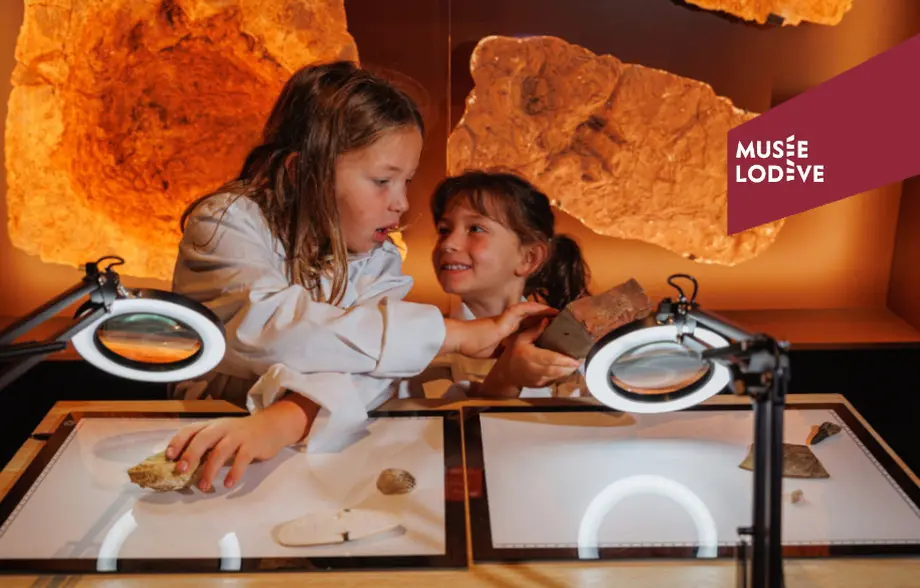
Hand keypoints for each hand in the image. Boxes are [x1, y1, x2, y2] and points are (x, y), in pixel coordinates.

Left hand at [165, 393, 318, 490]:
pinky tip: (228, 484)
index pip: (190, 430)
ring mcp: (238, 436)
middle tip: (182, 471)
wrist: (271, 426)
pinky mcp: (253, 445)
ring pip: (221, 451)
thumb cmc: (241, 434)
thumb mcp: (221, 434)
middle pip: (204, 438)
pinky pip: (242, 459)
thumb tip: (182, 466)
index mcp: (212, 426)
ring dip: (210, 470)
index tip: (169, 457)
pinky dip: (234, 472)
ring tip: (203, 487)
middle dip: (191, 454)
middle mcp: (223, 428)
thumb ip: (206, 446)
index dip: (178, 442)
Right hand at [441, 301, 555, 358]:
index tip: (553, 330)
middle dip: (546, 317)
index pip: (528, 326)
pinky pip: (524, 308)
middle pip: (532, 317)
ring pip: (531, 311)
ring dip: (544, 310)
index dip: (541, 326)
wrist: (465, 340)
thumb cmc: (476, 346)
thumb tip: (513, 356)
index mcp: (508, 330)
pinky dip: (536, 307)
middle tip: (561, 319)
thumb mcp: (497, 351)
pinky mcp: (506, 316)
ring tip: (558, 311)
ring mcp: (508, 317)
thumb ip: (506, 349)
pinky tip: (547, 308)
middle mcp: (510, 322)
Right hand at [480, 319, 580, 395]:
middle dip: (569, 367)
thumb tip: (547, 320)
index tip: (575, 360)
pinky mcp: (541, 385)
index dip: (564, 360)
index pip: (549, 359)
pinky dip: (563, 376)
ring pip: (557, 377)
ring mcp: (538, 379)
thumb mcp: (521, 339)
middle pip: (556, 370)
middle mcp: (534, 369)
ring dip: (568, 372)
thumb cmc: (515, 353)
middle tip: (579, 360)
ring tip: (576, 364)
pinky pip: (554, 381)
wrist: (507, 373)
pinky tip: (568, 370)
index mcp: (530, 356)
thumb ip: (535, 330)